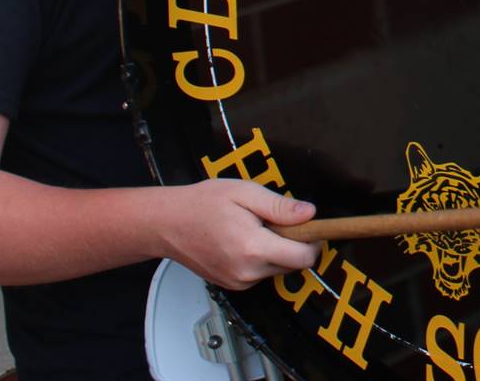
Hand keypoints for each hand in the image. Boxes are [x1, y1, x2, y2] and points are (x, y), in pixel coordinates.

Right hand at [159, 180, 322, 289]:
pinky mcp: (231, 285)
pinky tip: (243, 240)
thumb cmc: (203, 203)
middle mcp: (247, 272)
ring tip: (254, 229)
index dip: (313, 241)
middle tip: (274, 221)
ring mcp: (238, 282)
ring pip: (277, 269)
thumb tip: (310, 214)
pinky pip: (260, 274)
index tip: (309, 226)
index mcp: (253, 248)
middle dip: (293, 244)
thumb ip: (280, 207)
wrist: (167, 223)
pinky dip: (261, 259)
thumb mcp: (245, 193)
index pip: (303, 258)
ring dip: (277, 251)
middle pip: (293, 264)